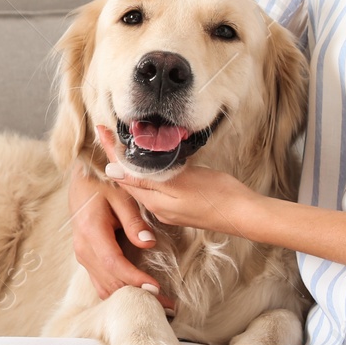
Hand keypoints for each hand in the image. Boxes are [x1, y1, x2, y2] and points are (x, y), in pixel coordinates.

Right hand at [67, 158, 177, 314]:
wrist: (79, 182)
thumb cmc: (102, 184)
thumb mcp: (121, 195)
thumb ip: (133, 221)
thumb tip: (148, 243)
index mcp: (91, 231)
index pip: (113, 263)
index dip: (134, 279)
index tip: (156, 288)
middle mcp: (84, 249)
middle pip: (110, 281)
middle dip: (138, 295)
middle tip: (167, 304)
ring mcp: (83, 257)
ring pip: (105, 287)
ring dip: (130, 297)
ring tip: (158, 303)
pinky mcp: (87, 260)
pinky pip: (102, 283)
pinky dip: (121, 292)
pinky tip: (140, 294)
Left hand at [94, 123, 259, 235]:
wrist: (245, 215)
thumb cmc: (216, 195)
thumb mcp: (179, 182)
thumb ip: (145, 178)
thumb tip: (112, 172)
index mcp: (153, 201)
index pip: (122, 173)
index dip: (110, 150)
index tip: (100, 129)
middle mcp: (157, 208)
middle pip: (129, 179)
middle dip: (117, 156)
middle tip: (109, 133)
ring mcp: (169, 210)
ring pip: (142, 184)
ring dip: (131, 166)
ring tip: (123, 145)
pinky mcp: (180, 208)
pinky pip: (155, 189)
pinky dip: (146, 174)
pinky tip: (149, 166)